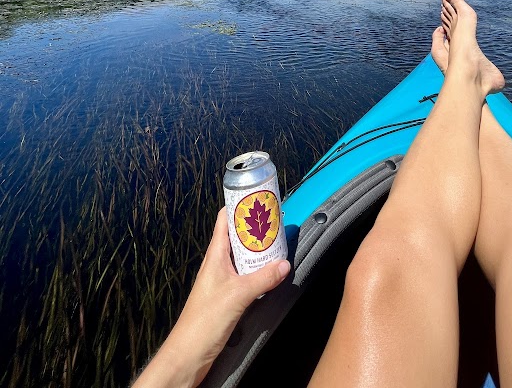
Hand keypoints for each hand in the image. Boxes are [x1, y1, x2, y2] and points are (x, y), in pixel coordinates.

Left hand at [132, 207, 289, 387]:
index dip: (239, 206)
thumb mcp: (237, 296)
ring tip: (277, 245)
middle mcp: (218, 264)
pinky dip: (258, 270)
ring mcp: (222, 279)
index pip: (225, 219)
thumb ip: (262, 279)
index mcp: (215, 255)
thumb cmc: (202, 323)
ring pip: (243, 256)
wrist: (188, 354)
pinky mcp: (227, 296)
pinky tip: (270, 274)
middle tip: (275, 222)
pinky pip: (245, 275)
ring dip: (259, 250)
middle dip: (256, 228)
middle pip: (238, 236)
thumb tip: (283, 264)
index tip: (257, 198)